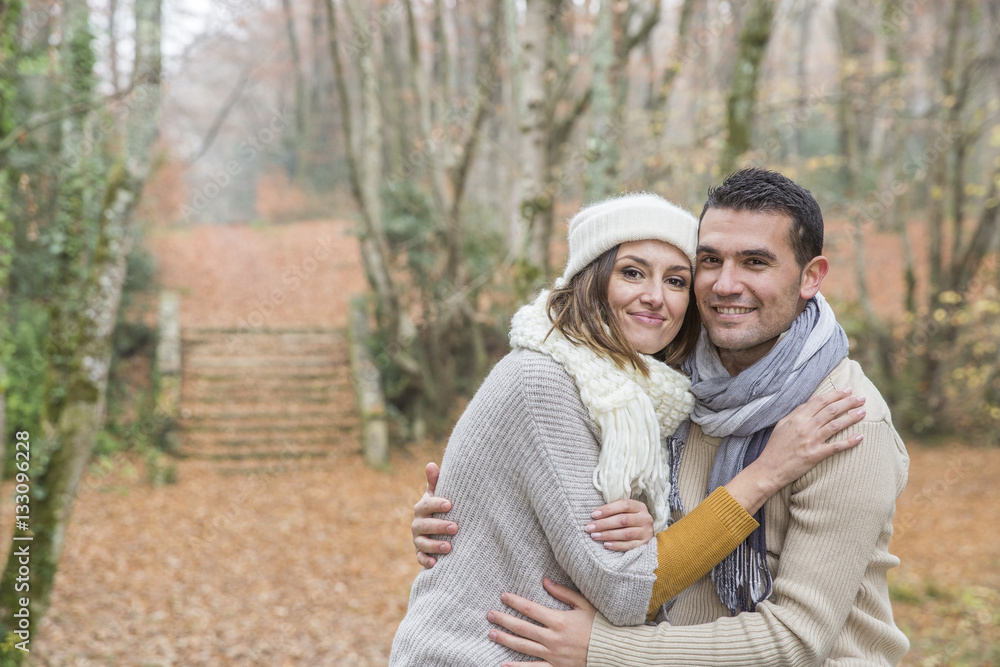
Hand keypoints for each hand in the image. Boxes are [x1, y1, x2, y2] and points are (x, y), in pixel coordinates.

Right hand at [411, 462, 457, 567]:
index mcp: (422, 508)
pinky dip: (426, 561)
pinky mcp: (420, 553)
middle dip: (439, 526)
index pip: (426, 504)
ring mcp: (418, 540)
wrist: (438, 529)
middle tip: (456, 527)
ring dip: (434, 545)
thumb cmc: (441, 508)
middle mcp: (417, 524)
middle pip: (424, 526)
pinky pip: (420, 559)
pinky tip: (436, 563)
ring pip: (422, 543)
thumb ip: (435, 481)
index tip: (450, 505)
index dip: (436, 504)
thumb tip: (431, 464)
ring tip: (449, 547)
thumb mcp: (438, 494)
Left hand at [487, 578, 594, 666]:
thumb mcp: (584, 604)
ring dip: (506, 640)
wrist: (613, 650)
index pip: (530, 609)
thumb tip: (545, 581)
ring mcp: (553, 655)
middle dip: (504, 620)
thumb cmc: (600, 625)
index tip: (503, 596)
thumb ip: (563, 593)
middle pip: (522, 628)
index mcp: (559, 620)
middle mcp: (553, 638)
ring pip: (523, 647)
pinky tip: (503, 665)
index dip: (515, 602)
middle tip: (489, 614)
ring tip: (491, 634)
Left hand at [585, 499, 653, 550]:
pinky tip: (606, 544)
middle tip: (590, 527)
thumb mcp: (626, 510)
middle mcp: (644, 518)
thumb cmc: (630, 518)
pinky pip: (629, 546)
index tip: (593, 514)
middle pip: (623, 520)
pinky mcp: (644, 544)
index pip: (623, 505)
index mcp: (639, 506)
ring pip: (625, 534)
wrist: (645, 531)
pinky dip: (616, 545)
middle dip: (604, 524)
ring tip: (595, 536)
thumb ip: (614, 509)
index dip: (608, 509)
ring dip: (608, 535)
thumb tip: (595, 514)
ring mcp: (645, 532)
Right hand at [726, 388, 866, 514]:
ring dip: (852, 417)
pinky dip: (849, 441)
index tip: (848, 390)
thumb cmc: (775, 446)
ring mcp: (811, 441)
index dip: (836, 394)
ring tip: (863, 412)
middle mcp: (806, 427)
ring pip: (836, 425)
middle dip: (848, 402)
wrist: (770, 468)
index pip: (820, 401)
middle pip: (831, 410)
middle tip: (861, 398)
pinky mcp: (815, 455)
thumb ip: (796, 412)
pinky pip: (836, 446)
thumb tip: (811, 402)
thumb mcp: (782, 424)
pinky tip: (860, 437)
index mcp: (797, 418)